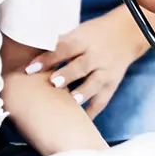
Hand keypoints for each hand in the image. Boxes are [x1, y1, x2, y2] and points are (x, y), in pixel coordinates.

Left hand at [25, 10, 143, 118]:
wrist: (126, 34)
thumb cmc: (93, 34)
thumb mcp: (78, 32)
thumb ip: (60, 44)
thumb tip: (28, 52)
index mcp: (83, 40)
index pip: (64, 48)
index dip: (48, 58)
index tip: (30, 68)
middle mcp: (95, 56)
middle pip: (81, 66)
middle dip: (67, 75)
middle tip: (52, 83)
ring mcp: (105, 71)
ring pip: (93, 84)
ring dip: (82, 93)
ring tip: (71, 102)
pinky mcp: (112, 84)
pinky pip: (101, 100)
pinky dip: (91, 112)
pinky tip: (79, 122)